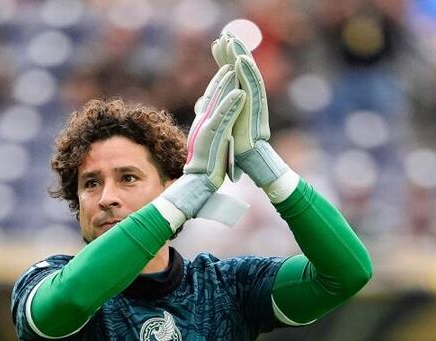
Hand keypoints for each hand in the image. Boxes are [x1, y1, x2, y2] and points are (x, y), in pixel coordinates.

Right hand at [159, 65, 243, 220]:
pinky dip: (232, 106)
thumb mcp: (207, 146)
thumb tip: (212, 127)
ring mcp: (206, 130)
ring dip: (227, 85)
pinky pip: (223, 119)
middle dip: (222, 74)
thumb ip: (210, 134)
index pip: (211, 98)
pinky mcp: (211, 139)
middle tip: (230, 56)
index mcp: (203, 124)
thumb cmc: (202, 171)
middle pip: (214, 94)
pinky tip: (240, 94)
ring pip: (218, 103)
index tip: (227, 66)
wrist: (194, 188)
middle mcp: (202, 123)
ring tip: (235, 68)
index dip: (219, 81)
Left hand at [212, 31, 289, 187]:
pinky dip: (247, 73)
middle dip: (231, 52)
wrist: (233, 166)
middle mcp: (243, 102)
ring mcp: (249, 106)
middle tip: (225, 34)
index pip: (228, 75)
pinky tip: (240, 59)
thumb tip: (202, 100)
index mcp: (234, 103)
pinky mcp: (252, 112)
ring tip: (232, 40)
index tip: (216, 44)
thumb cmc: (221, 149)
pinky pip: (251, 87)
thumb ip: (212, 108)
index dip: (222, 59)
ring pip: (246, 75)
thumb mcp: (213, 124)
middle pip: (239, 71)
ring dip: (240, 57)